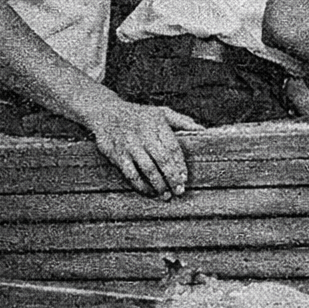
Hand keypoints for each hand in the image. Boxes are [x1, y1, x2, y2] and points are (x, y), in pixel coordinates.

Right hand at [84, 99, 203, 198]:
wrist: (106, 112)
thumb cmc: (139, 114)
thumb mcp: (161, 112)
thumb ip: (182, 121)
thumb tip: (202, 130)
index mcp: (158, 124)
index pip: (172, 148)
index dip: (179, 164)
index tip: (184, 178)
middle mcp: (144, 135)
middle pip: (162, 160)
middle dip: (172, 177)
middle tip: (179, 191)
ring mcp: (130, 145)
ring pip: (147, 168)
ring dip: (158, 184)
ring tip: (166, 195)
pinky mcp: (117, 155)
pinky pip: (130, 173)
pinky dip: (140, 185)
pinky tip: (149, 191)